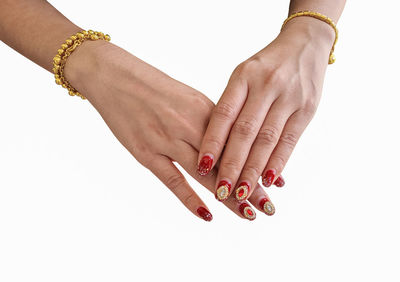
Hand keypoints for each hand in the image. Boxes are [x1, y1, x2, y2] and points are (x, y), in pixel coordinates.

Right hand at [64, 40, 275, 220]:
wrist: (114, 75)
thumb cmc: (152, 87)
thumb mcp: (187, 97)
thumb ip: (208, 121)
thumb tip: (228, 143)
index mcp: (204, 109)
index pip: (237, 143)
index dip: (255, 164)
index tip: (273, 183)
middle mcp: (189, 125)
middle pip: (226, 161)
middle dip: (250, 186)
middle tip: (269, 207)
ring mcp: (166, 140)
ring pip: (205, 174)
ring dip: (228, 197)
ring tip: (249, 214)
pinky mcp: (145, 152)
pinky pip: (172, 180)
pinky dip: (190, 199)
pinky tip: (207, 214)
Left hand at [198, 16, 334, 201]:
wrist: (305, 44)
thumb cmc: (266, 66)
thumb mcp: (243, 75)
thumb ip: (232, 105)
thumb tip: (216, 145)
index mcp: (243, 76)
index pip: (224, 114)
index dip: (212, 143)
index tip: (201, 168)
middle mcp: (266, 86)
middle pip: (245, 132)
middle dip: (232, 165)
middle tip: (221, 192)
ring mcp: (288, 98)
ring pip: (267, 140)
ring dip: (253, 170)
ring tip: (241, 192)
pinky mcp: (307, 109)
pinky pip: (290, 141)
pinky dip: (278, 162)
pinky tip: (269, 180)